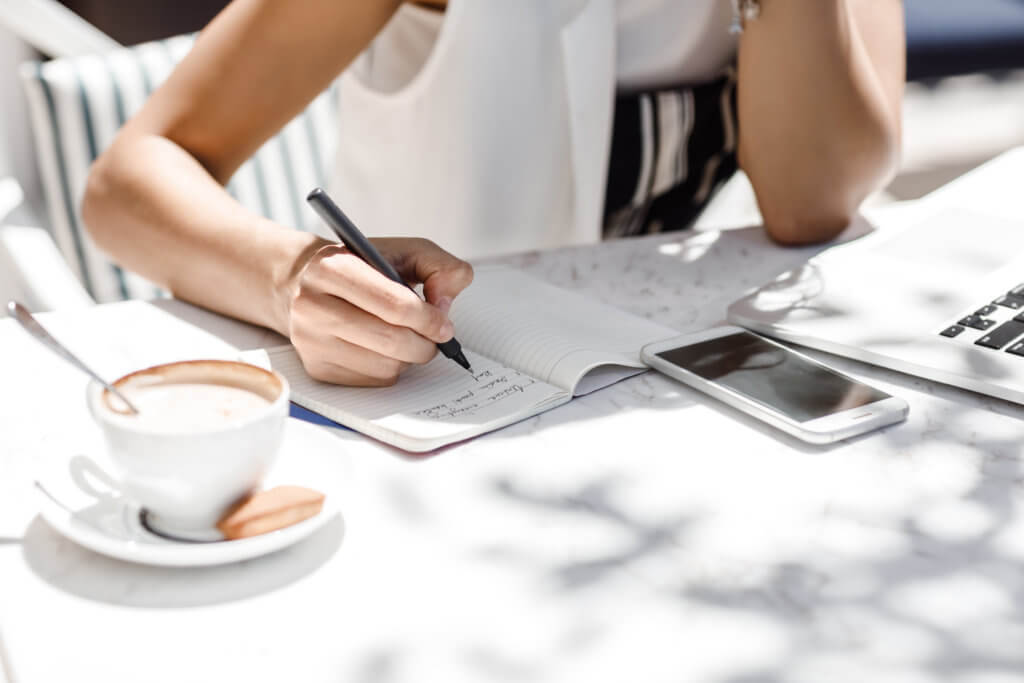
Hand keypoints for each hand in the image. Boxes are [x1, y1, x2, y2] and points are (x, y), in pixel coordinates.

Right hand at [286, 237, 473, 385]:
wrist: (304, 282)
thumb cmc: (361, 266)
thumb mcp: (403, 250)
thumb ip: (438, 266)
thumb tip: (444, 304)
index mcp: (334, 268)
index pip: (394, 305)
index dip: (429, 319)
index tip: (444, 325)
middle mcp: (313, 305)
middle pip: (391, 341)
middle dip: (425, 343)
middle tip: (435, 337)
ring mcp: (311, 341)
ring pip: (386, 366)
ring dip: (409, 356)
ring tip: (406, 337)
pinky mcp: (317, 368)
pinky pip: (374, 380)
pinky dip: (391, 367)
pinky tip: (384, 348)